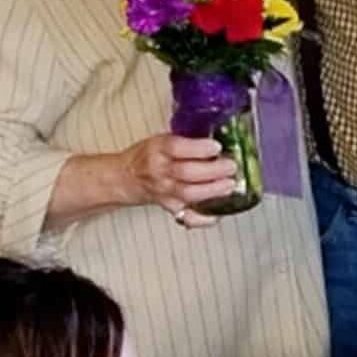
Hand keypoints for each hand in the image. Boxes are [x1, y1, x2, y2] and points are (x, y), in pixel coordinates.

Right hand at [119, 133, 236, 226]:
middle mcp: (159, 171)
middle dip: (213, 170)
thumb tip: (222, 137)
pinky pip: (187, 217)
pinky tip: (217, 213)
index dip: (199, 148)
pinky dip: (203, 218)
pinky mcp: (170, 207)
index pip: (176, 147)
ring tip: (229, 185)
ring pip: (189, 194)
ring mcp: (164, 191)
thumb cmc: (147, 156)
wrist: (125, 177)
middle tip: (230, 167)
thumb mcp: (161, 139)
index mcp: (158, 149)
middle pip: (186, 172)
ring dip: (213, 191)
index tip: (217, 146)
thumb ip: (187, 141)